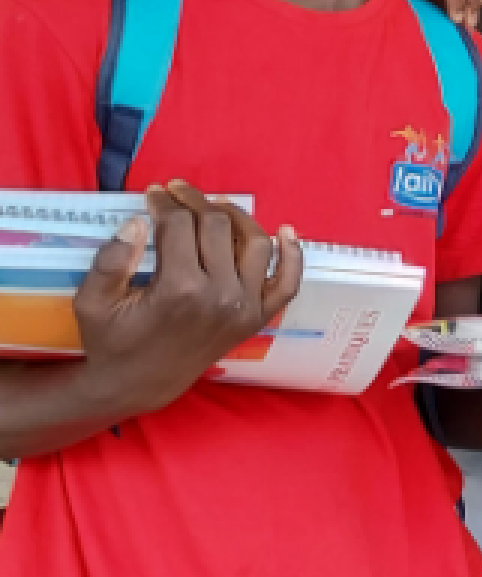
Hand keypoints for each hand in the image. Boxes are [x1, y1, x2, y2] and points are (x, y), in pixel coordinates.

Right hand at [75, 183, 303, 419]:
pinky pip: (287, 283)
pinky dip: (293, 256)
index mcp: (179, 288)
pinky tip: (286, 231)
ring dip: (237, 217)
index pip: (179, 225)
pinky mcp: (257, 318)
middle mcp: (220, 295)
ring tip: (214, 207)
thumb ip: (111, 259)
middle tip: (178, 194)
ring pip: (254, 243)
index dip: (165, 202)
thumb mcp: (93, 302)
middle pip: (217, 226)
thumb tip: (137, 221)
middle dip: (195, 202)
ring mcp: (244, 307)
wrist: (140, 383)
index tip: (155, 193)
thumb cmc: (114, 341)